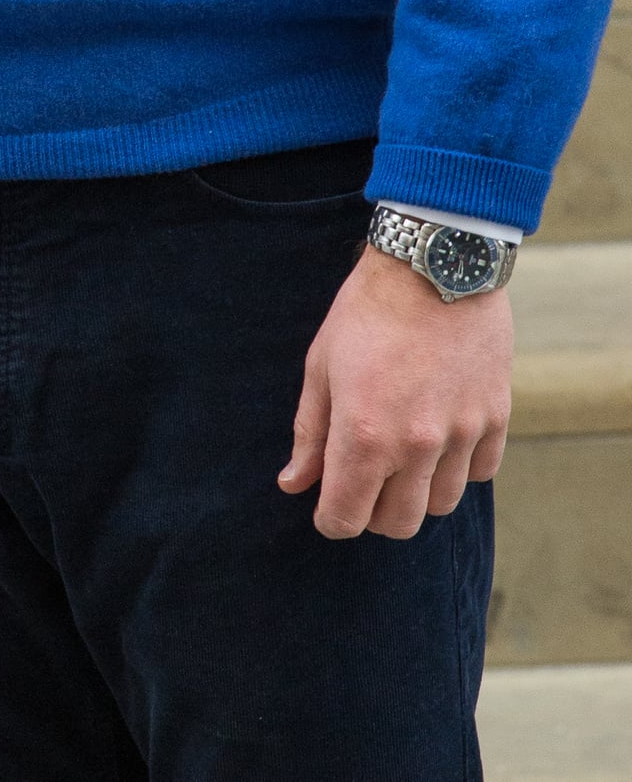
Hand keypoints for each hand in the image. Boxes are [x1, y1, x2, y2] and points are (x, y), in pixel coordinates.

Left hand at [280, 245, 511, 538]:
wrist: (433, 266)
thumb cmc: (366, 312)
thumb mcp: (321, 365)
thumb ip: (310, 432)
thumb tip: (294, 484)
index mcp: (363, 433)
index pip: (346, 518)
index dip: (331, 519)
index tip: (326, 504)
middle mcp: (416, 445)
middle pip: (397, 524)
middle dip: (372, 514)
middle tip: (362, 483)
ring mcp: (461, 435)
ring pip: (440, 505)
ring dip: (416, 494)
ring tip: (400, 457)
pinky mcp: (495, 419)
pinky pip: (478, 474)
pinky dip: (456, 468)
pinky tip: (438, 438)